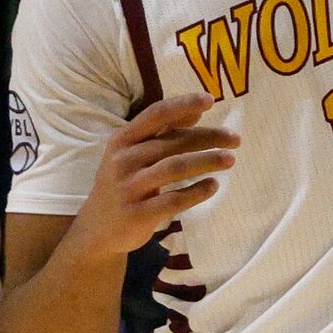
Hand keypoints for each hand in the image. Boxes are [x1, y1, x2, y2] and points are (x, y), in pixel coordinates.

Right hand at [68, 95, 237, 265]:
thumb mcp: (134, 154)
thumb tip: (197, 111)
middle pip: (174, 142)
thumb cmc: (123, 183)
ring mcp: (128, 189)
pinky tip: (213, 185)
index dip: (183, 104)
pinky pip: (172, 200)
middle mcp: (123, 161)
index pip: (156, 114)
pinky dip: (196, 191)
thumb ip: (163, 132)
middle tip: (236, 139)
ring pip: (175, 167)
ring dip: (207, 161)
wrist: (95, 232)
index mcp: (122, 140)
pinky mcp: (136, 215)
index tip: (211, 99)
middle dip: (209, 138)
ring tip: (230, 159)